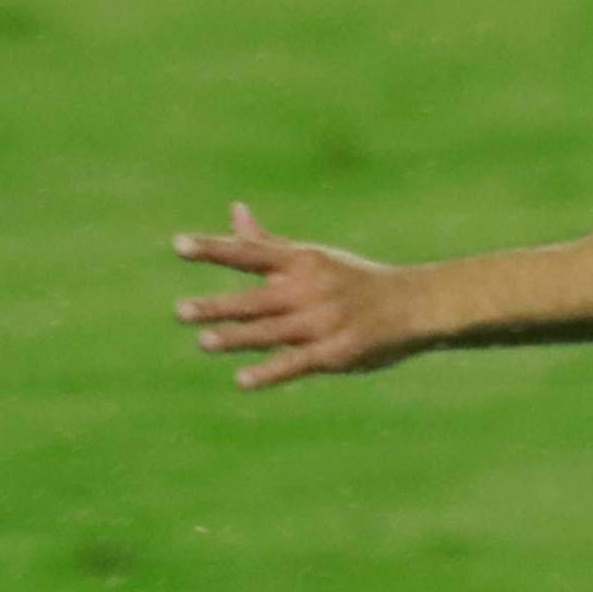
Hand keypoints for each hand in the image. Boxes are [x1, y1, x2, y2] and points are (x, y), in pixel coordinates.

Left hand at [171, 206, 432, 390]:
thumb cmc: (355, 280)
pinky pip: (297, 364)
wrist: (414, 305)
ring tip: (202, 341)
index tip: (178, 246)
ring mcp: (323, 322)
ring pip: (271, 331)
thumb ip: (267, 242)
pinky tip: (242, 380)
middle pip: (255, 297)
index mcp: (301, 261)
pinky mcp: (336, 353)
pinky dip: (270, 372)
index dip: (213, 250)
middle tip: (180, 311)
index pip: (248, 253)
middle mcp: (309, 289)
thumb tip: (234, 211)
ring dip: (236, 337)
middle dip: (217, 305)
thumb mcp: (313, 257)